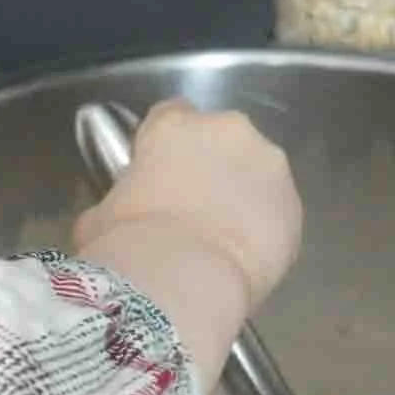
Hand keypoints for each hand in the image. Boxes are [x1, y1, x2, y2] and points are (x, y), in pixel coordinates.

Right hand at [76, 103, 298, 310]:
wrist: (186, 280)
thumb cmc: (131, 242)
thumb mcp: (99, 218)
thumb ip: (115, 202)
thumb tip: (111, 216)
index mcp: (174, 126)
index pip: (171, 114)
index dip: (166, 144)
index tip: (160, 172)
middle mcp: (228, 131)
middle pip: (221, 139)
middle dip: (211, 166)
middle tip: (192, 209)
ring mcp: (269, 165)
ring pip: (256, 172)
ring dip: (243, 193)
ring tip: (222, 236)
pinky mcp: (296, 204)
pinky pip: (277, 209)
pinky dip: (265, 225)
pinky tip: (244, 256)